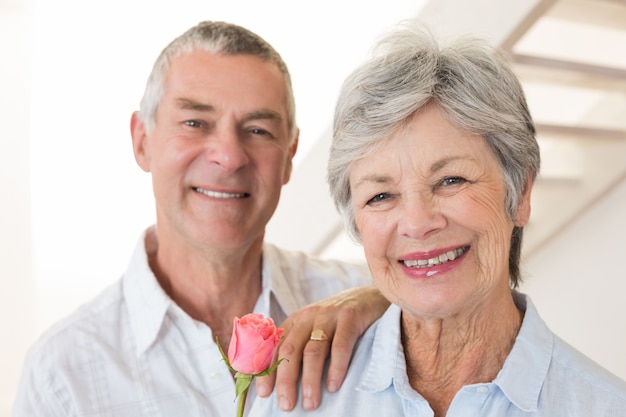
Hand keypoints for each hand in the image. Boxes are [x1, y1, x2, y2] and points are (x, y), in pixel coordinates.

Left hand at [255, 285, 389, 410]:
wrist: (370, 295)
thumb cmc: (338, 320)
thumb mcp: (314, 328)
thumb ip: (299, 346)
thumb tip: (283, 383)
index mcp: (295, 321)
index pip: (275, 347)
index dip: (267, 371)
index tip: (263, 394)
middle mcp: (308, 317)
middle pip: (291, 350)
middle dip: (286, 380)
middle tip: (286, 405)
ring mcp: (329, 316)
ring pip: (313, 351)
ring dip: (310, 380)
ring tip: (311, 403)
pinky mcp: (350, 318)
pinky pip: (341, 345)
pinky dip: (336, 367)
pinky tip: (333, 385)